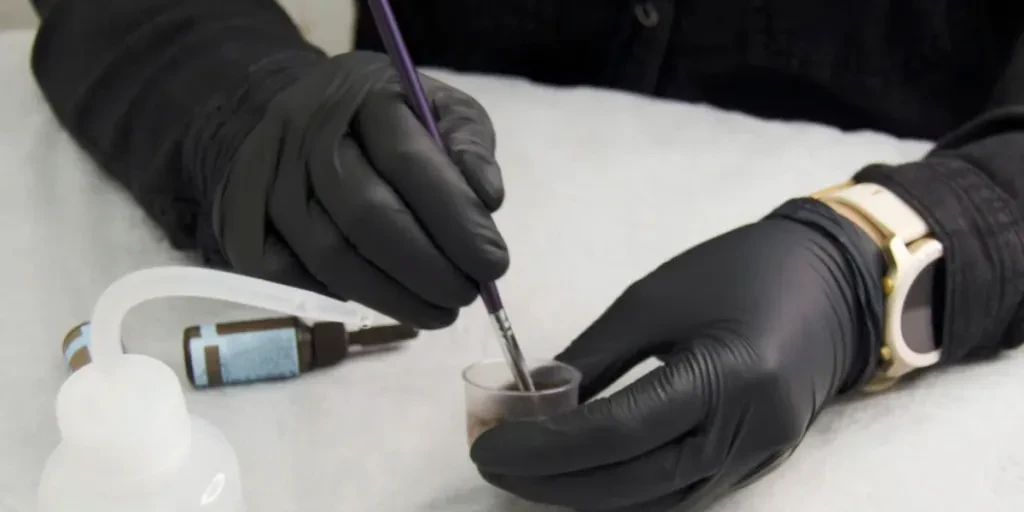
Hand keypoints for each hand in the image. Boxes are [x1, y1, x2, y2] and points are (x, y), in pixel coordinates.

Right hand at [214, 51, 507, 327]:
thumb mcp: (436, 108)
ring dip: (394, 298)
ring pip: (332, 258)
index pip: (409, 162)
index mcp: (362, 97)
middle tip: (466, 295)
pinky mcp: (245, 229)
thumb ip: (468, 145)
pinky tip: (389, 301)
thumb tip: (488, 199)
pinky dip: (349, 300)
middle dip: (427, 268)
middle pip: (367, 216)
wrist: (293, 120)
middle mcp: (305, 136)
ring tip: (439, 312)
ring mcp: (267, 183)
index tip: (494, 263)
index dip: (456, 219)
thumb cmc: (384, 121)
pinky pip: (299, 280)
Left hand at [470, 206, 882, 510]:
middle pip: (634, 483)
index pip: (617, 432)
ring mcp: (759, 457)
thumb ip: (595, 356)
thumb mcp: (655, 299)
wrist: (834, 282)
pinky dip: (627, 492)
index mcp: (727, 375)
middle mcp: (748, 431)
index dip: (544, 447)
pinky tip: (583, 477)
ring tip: (528, 474)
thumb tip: (535, 401)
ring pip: (658, 503)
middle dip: (553, 482)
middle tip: (494, 466)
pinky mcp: (758, 464)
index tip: (487, 446)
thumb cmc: (741, 271)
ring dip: (586, 495)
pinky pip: (682, 496)